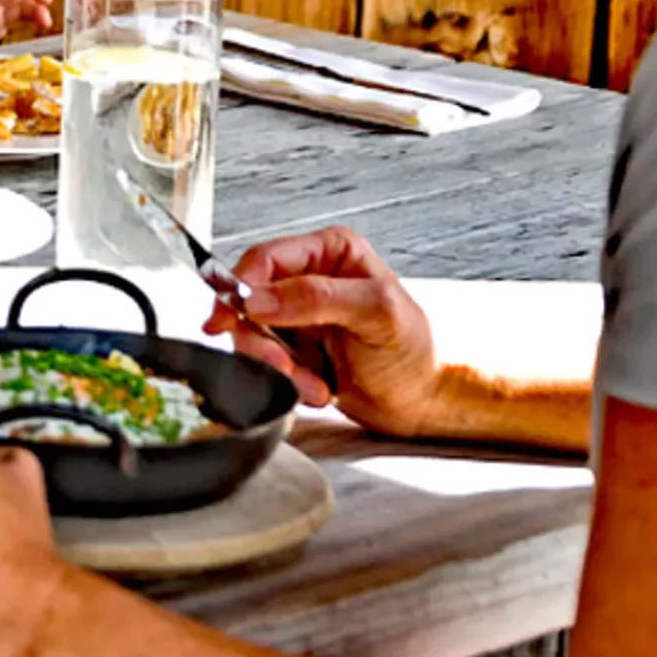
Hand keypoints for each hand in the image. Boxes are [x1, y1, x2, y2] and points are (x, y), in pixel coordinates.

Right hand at [203, 226, 440, 435]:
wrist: (420, 403)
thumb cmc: (413, 354)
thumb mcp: (376, 313)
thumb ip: (317, 297)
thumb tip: (258, 297)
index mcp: (330, 252)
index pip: (265, 258)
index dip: (242, 288)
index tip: (236, 318)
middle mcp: (308, 278)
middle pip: (248, 299)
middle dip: (261, 339)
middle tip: (283, 365)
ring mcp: (296, 315)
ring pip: (251, 334)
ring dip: (276, 365)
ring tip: (311, 382)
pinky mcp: (291, 347)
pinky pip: (262, 360)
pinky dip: (283, 380)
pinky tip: (314, 386)